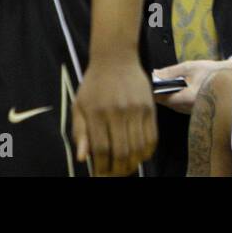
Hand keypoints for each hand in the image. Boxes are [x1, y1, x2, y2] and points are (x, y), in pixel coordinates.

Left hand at [73, 54, 156, 175]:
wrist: (116, 57)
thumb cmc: (94, 84)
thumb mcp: (79, 106)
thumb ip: (80, 133)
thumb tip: (83, 159)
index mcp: (97, 113)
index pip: (101, 149)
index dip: (101, 168)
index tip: (99, 175)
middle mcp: (118, 112)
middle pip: (122, 152)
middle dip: (118, 170)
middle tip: (113, 175)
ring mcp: (136, 110)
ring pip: (138, 147)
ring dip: (133, 164)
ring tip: (126, 168)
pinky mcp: (149, 107)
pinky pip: (152, 136)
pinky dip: (147, 151)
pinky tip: (140, 156)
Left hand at [152, 59, 231, 113]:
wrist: (231, 78)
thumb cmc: (212, 71)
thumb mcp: (191, 67)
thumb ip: (172, 71)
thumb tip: (155, 74)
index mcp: (188, 98)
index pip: (164, 99)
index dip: (156, 91)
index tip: (153, 83)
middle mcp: (190, 109)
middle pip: (168, 104)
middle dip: (163, 93)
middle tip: (160, 82)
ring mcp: (194, 112)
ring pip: (174, 106)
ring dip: (170, 96)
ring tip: (170, 84)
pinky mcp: (197, 112)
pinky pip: (181, 107)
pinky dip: (177, 99)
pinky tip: (180, 90)